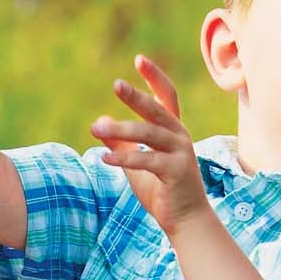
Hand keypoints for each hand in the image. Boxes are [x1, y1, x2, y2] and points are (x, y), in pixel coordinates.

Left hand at [92, 56, 210, 231]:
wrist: (185, 220)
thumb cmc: (161, 190)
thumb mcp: (135, 164)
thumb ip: (120, 143)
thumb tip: (99, 122)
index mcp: (172, 130)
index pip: (166, 97)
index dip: (154, 77)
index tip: (139, 59)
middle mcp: (180, 136)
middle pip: (157, 110)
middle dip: (137, 96)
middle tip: (116, 84)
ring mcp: (181, 153)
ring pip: (149, 134)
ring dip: (121, 131)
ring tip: (96, 129)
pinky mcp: (177, 171)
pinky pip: (148, 160)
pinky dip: (125, 158)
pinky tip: (103, 158)